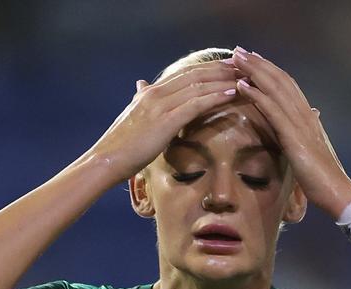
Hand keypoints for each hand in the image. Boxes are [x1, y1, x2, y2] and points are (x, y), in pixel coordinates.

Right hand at [86, 60, 241, 183]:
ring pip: (198, 86)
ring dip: (223, 80)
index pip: (184, 74)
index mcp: (149, 93)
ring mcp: (160, 105)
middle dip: (220, 70)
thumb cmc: (121, 145)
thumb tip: (140, 85)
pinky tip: (231, 94)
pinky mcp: (166, 121)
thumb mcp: (132, 116)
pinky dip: (215, 97)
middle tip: (242, 67)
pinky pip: (196, 104)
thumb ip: (141, 100)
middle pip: (194, 75)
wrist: (107, 159)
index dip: (207, 68)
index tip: (227, 66)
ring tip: (244, 78)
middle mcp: (155, 93)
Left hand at [230, 46, 350, 217]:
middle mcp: (305, 115)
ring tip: (236, 60)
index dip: (270, 71)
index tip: (253, 60)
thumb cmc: (322, 178)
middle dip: (258, 64)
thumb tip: (311, 118)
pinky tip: (242, 86)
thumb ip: (306, 133)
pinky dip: (257, 95)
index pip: (288, 86)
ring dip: (254, 72)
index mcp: (308, 118)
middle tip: (238, 51)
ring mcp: (300, 124)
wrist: (337, 192)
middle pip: (280, 80)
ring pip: (275, 89)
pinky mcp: (294, 137)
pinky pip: (273, 110)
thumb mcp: (312, 150)